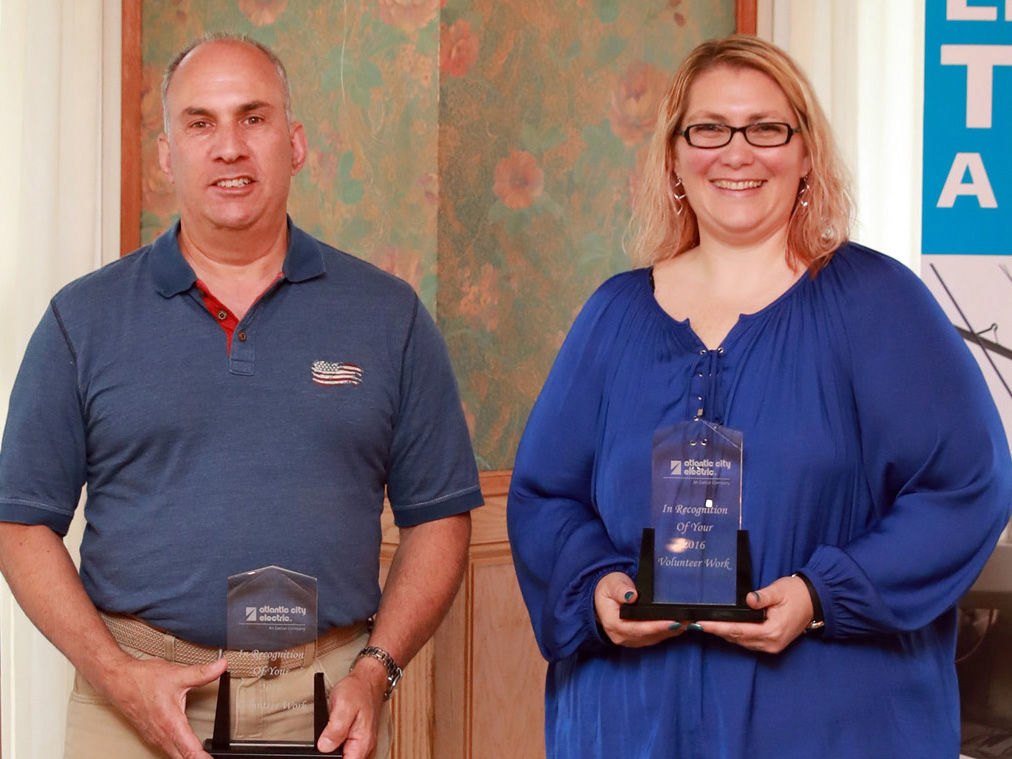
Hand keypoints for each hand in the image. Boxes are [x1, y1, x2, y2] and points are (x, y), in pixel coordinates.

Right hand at [102, 655, 226, 758]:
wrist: (118, 681)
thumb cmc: (144, 679)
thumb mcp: (177, 674)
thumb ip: (202, 673)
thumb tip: (221, 666)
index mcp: (171, 724)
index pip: (190, 751)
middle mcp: (162, 735)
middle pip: (182, 758)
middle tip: (212, 758)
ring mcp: (155, 738)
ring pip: (174, 756)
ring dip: (187, 757)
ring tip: (202, 756)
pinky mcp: (151, 736)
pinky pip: (167, 751)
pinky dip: (179, 754)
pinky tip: (186, 751)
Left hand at [317, 657, 385, 756]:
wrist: (368, 679)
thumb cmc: (358, 689)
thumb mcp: (343, 706)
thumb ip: (335, 729)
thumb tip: (324, 747)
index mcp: (362, 742)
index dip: (332, 758)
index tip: (325, 749)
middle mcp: (365, 746)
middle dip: (332, 753)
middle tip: (325, 739)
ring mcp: (362, 742)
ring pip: (346, 754)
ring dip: (335, 749)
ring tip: (329, 735)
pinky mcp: (358, 738)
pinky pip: (347, 749)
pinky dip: (338, 745)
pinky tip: (333, 735)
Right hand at [594, 571, 687, 646]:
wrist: (601, 599)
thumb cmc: (607, 590)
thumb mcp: (612, 584)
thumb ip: (621, 590)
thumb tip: (632, 596)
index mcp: (614, 625)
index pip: (638, 628)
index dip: (656, 626)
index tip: (672, 622)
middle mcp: (623, 637)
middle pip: (651, 635)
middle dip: (671, 628)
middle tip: (689, 620)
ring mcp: (632, 640)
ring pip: (657, 637)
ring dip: (674, 630)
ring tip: (691, 621)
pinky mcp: (640, 639)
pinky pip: (658, 636)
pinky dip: (671, 630)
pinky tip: (683, 623)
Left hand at [697, 575, 813, 653]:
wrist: (814, 602)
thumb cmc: (796, 594)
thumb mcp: (779, 590)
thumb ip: (763, 596)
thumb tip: (749, 600)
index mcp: (773, 631)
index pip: (739, 630)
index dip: (719, 627)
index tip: (701, 623)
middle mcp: (771, 643)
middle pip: (737, 638)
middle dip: (717, 630)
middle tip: (696, 623)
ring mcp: (772, 646)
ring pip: (741, 641)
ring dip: (724, 633)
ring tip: (705, 625)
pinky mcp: (771, 644)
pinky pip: (748, 641)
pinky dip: (735, 634)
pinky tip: (723, 627)